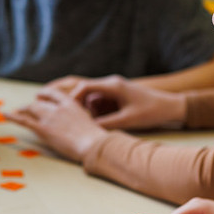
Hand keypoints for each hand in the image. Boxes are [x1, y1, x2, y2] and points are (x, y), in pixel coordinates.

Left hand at [4, 88, 107, 162]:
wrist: (93, 144)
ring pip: (31, 109)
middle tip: (26, 108)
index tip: (40, 96)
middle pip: (40, 102)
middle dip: (32, 105)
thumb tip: (80, 123)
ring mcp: (49, 117)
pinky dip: (13, 116)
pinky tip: (5, 115)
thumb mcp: (89, 121)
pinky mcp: (43, 129)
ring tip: (16, 112)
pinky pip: (24, 120)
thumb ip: (80, 119)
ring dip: (22, 110)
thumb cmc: (96, 138)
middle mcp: (58, 107)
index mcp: (70, 103)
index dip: (45, 94)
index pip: (53, 94)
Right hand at [48, 75, 187, 129]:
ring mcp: (111, 88)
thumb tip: (89, 131)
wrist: (172, 106)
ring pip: (85, 90)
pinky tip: (77, 113)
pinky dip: (83, 103)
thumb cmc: (153, 111)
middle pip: (79, 83)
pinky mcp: (114, 94)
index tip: (61, 108)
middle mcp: (110, 83)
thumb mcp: (129, 120)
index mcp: (112, 86)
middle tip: (40, 94)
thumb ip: (107, 124)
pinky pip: (93, 96)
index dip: (71, 98)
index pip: (84, 87)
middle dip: (60, 90)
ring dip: (72, 97)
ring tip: (52, 102)